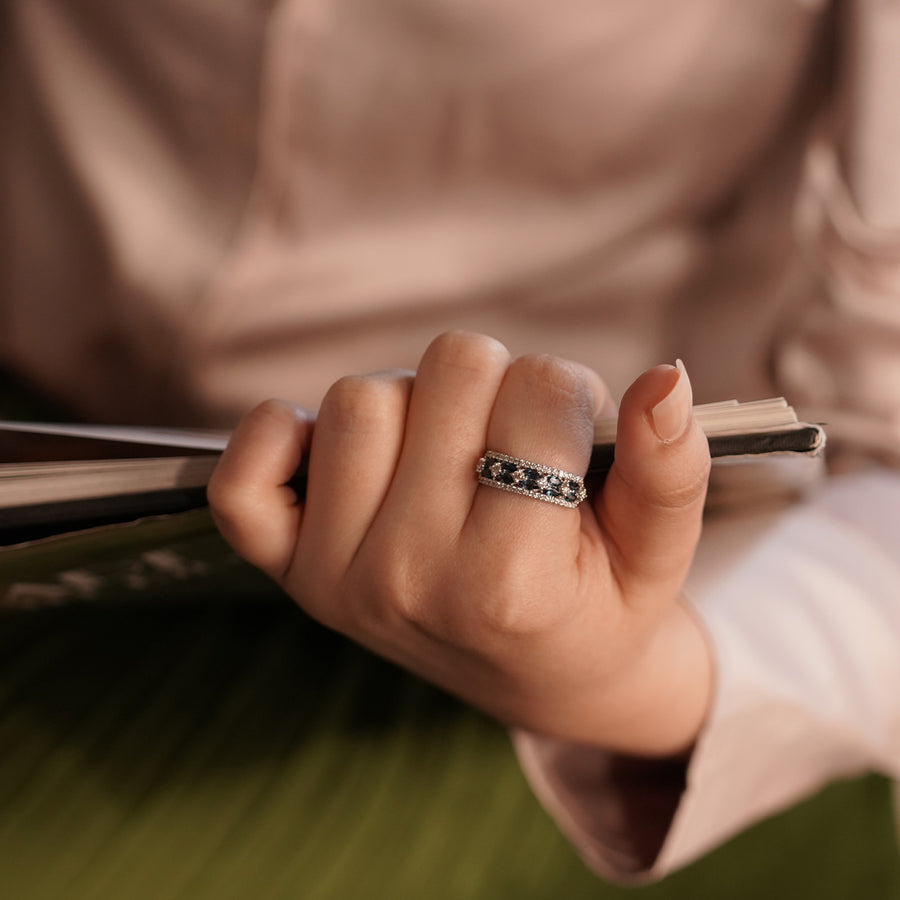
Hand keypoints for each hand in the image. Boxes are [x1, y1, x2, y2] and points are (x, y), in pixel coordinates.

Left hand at [208, 332, 712, 754]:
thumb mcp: (662, 551)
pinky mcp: (289, 572)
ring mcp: (337, 578)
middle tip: (511, 447)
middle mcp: (410, 580)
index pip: (542, 390)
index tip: (574, 440)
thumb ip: (672, 468)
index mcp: (512, 584)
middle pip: (450, 368)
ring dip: (417, 408)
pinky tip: (352, 459)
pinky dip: (284, 438)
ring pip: (362, 397)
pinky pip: (241, 476)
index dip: (573, 394)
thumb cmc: (603, 607)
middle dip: (498, 389)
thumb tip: (663, 380)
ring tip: (450, 458)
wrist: (543, 679)